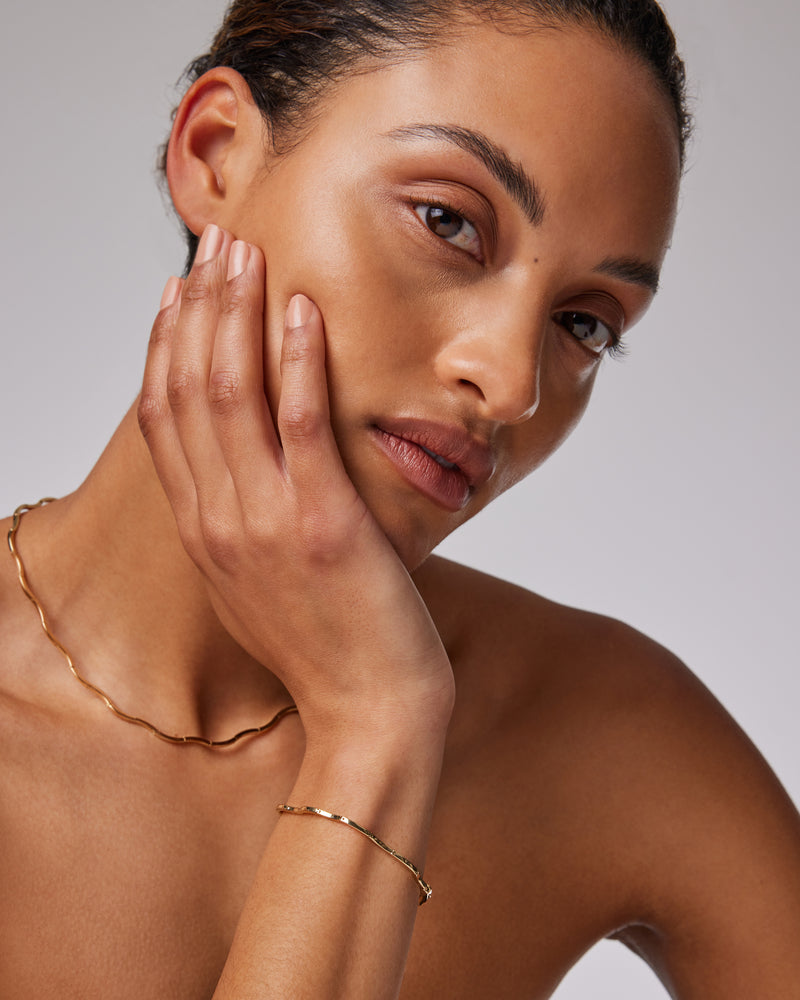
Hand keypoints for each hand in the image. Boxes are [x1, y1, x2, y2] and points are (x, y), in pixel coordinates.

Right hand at [137, 225, 453, 741]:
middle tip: (213, 244)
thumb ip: (243, 524)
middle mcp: (219, 520)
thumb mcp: (261, 583)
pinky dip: (297, 362)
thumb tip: (250, 474)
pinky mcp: (322, 525)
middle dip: (198, 308)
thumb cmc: (326, 647)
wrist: (367, 715)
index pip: (164, 418)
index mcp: (202, 531)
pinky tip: (304, 312)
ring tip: (247, 253)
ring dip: (237, 314)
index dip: (165, 346)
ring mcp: (265, 523)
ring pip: (232, 396)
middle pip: (189, 391)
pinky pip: (300, 425)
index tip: (177, 293)